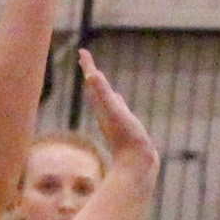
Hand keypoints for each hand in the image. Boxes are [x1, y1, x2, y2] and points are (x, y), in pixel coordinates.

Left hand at [77, 48, 155, 174]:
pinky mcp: (125, 128)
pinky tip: (119, 99)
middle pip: (95, 88)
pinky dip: (116, 100)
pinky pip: (118, 108)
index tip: (82, 51)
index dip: (88, 66)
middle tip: (86, 60)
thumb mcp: (116, 112)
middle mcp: (106, 113)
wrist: (137, 168)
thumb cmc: (127, 140)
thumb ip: (103, 94)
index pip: (92, 82)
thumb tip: (91, 75)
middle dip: (90, 73)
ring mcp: (115, 120)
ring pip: (105, 99)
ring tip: (99, 77)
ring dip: (102, 86)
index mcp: (102, 107)